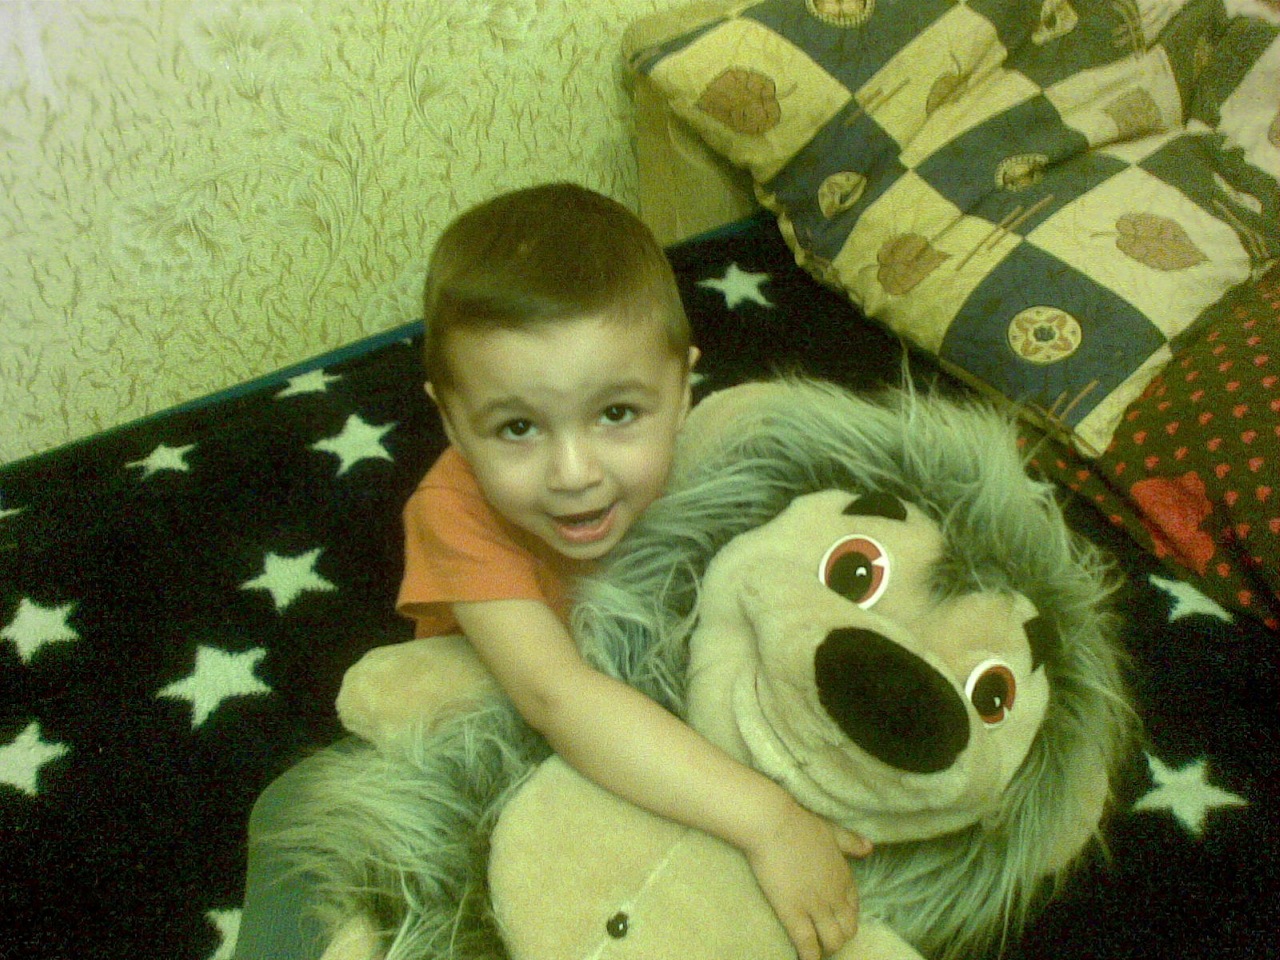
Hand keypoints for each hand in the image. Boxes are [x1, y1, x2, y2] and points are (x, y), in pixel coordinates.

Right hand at [744, 800, 872, 959]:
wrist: (772, 824)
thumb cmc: (799, 823)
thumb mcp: (831, 830)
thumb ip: (851, 842)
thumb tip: (870, 848)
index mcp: (844, 876)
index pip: (853, 909)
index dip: (844, 917)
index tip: (833, 920)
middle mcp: (835, 895)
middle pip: (847, 930)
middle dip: (838, 936)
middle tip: (822, 937)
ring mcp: (816, 906)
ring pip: (833, 941)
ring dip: (826, 948)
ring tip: (815, 949)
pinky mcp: (794, 913)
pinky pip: (808, 944)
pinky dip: (810, 957)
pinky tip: (806, 959)